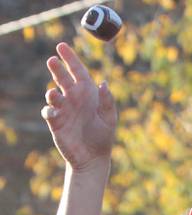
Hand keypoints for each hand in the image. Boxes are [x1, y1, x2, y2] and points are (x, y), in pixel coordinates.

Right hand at [41, 42, 116, 170]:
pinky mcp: (56, 122)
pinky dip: (49, 110)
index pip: (78, 72)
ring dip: (52, 92)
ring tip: (54, 93)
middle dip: (57, 69)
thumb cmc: (103, 137)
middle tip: (52, 60)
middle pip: (62, 79)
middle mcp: (74, 99)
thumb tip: (104, 83)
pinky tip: (54, 112)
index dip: (70, 59)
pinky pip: (48, 112)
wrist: (94, 158)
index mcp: (88, 95)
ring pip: (53, 94)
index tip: (62, 46)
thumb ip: (107, 102)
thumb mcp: (109, 119)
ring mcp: (64, 109)